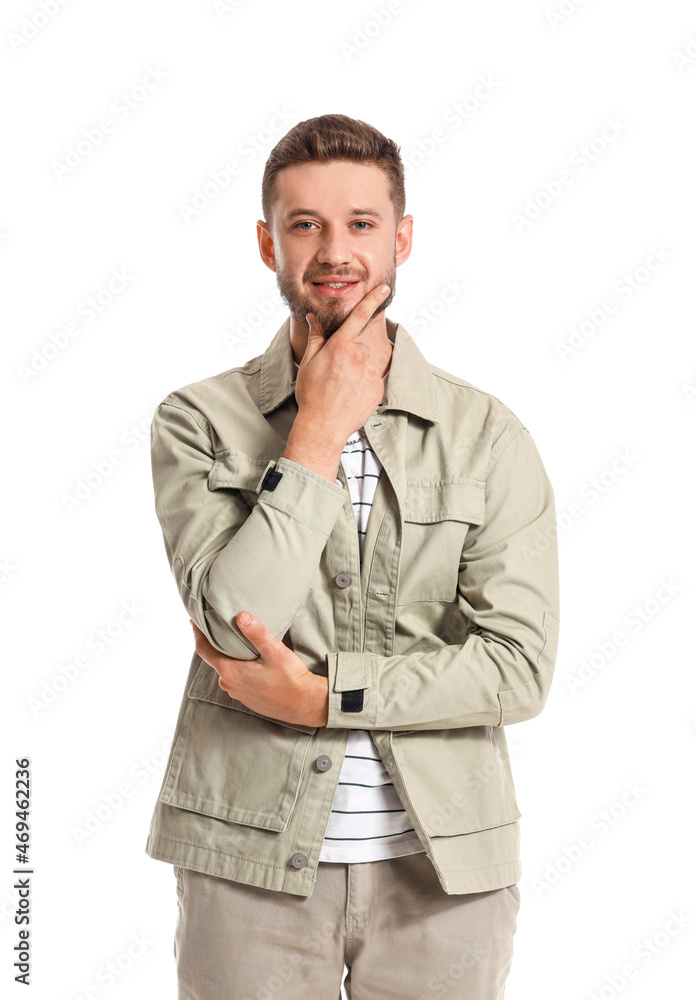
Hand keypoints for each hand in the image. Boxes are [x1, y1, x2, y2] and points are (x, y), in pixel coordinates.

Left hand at [189, 614, 328, 727]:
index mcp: (230, 672)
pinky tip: (249, 660)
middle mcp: (229, 684)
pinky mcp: (247, 698)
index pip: (203, 650)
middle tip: (218, 626)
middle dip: (215, 643)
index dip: (197, 634)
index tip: (194, 621)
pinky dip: (238, 667)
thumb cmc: (290, 678)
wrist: (305, 704)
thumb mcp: (275, 651)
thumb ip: (256, 633)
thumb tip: (241, 616)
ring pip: (226, 669)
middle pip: (214, 659)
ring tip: (235, 640)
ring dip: (228, 656)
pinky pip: (236, 679)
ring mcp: (237, 693)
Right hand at [294, 282, 390, 442]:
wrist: (323, 426)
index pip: (359, 316)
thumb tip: (314, 317)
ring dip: (357, 371)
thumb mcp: (309, 363)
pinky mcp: (379, 387)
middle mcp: (358, 356)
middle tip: (335, 375)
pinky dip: (364, 385)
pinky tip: (352, 396)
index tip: (384, 288)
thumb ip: (316, 337)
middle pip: (359, 346)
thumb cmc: (312, 395)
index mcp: (340, 346)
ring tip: (343, 388)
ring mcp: (370, 372)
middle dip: (350, 355)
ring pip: (366, 364)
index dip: (373, 300)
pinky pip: (373, 379)